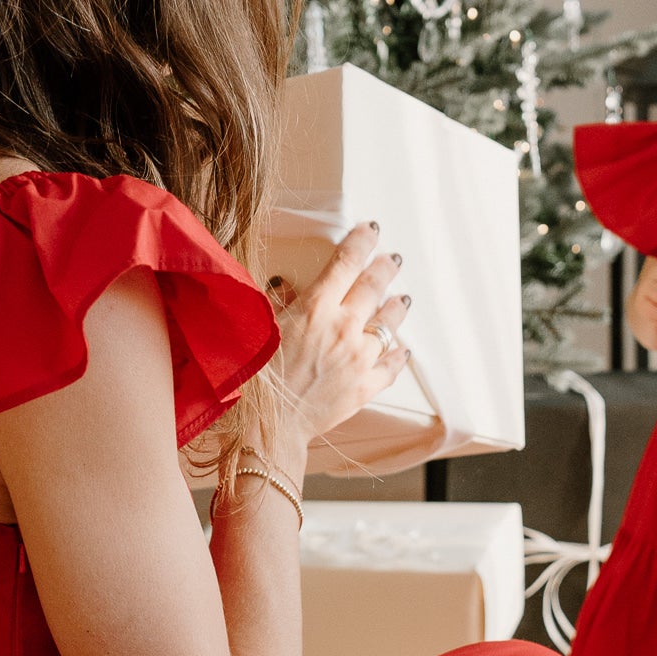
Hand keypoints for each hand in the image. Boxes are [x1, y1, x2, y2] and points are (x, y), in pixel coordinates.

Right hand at [268, 223, 409, 459]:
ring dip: (396, 308)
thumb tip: (284, 285)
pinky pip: (390, 367)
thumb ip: (276, 303)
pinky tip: (404, 350)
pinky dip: (399, 356)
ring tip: (403, 299)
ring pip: (388, 325)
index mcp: (315, 308)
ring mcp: (358, 359)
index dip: (361, 241)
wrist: (268, 426)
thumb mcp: (259, 329)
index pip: (346, 262)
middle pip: (373, 287)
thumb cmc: (252, 378)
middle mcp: (343, 329)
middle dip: (385, 268)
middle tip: (393, 259)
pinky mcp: (364, 388)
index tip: (370, 229)